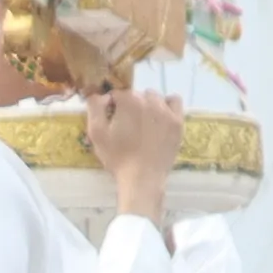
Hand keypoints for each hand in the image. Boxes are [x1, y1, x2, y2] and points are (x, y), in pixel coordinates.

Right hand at [90, 80, 183, 218]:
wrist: (142, 179)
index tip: (113, 119)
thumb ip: (95, 107)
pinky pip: (174, 100)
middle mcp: (149, 100)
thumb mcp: (96, 133)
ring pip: (154, 97)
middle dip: (130, 106)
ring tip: (144, 123)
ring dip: (148, 104)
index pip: (118, 93)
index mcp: (128, 101)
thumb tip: (101, 95)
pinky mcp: (177, 121)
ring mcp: (166, 111)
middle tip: (128, 125)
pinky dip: (167, 104)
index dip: (113, 106)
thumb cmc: (117, 158)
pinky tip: (161, 116)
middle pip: (136, 94)